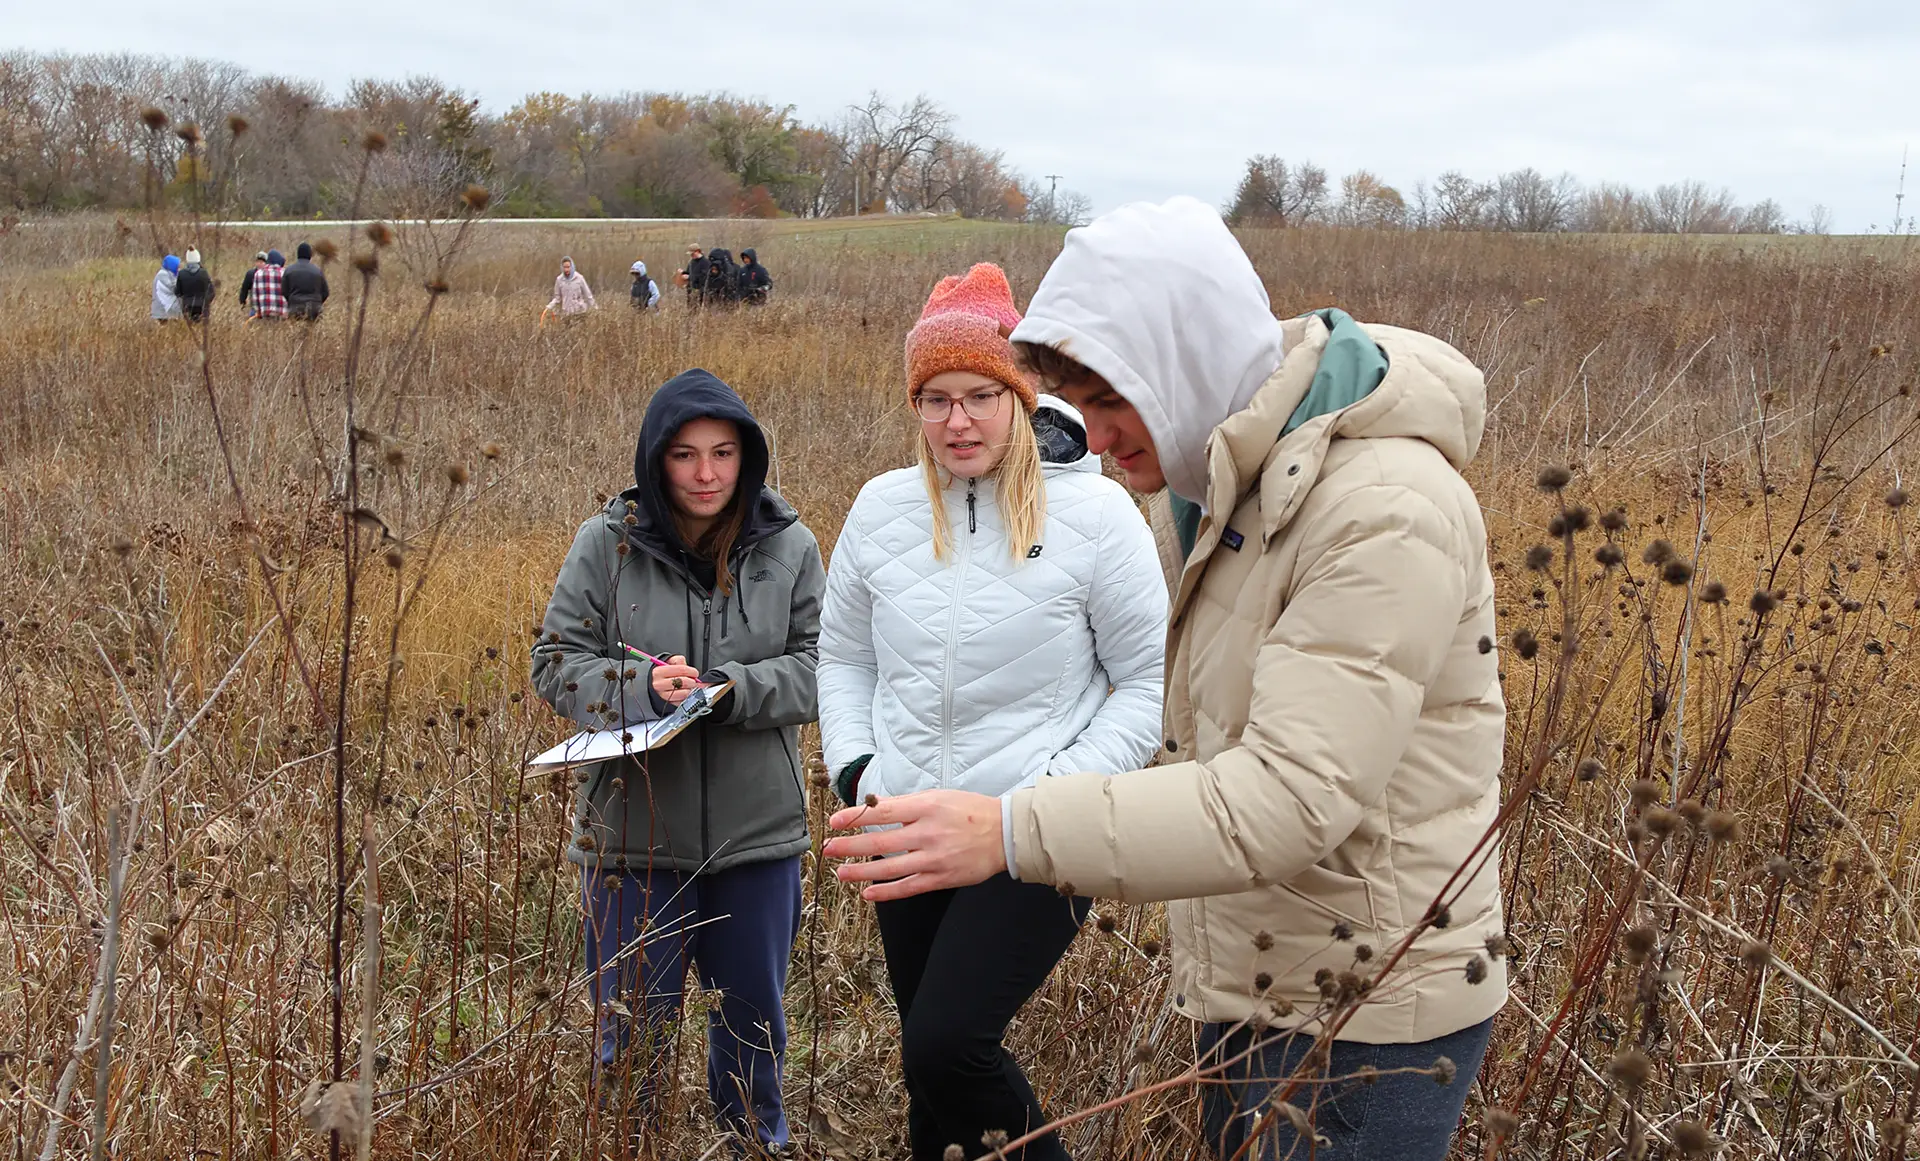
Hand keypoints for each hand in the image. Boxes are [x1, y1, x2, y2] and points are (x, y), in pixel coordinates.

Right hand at [650, 655, 702, 704]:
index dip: (692, 671)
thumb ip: (680, 662)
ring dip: (690, 689)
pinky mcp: (668, 703)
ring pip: (684, 693)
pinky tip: (684, 692)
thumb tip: (692, 672)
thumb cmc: (662, 673)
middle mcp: (659, 684)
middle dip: (692, 681)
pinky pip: (682, 701)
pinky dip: (686, 697)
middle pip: (683, 682)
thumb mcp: (668, 662)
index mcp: (659, 672)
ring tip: (688, 686)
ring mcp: (663, 695)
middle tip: (693, 680)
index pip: (681, 670)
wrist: (652, 683)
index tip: (695, 673)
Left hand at [822, 790, 1006, 901]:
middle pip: (880, 842)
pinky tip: (868, 893)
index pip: (883, 811)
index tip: (835, 821)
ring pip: (890, 868)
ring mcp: (934, 858)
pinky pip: (908, 887)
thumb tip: (874, 808)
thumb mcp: (938, 797)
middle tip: (828, 848)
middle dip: (850, 846)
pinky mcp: (941, 878)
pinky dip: (886, 892)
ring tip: (841, 872)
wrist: (1004, 834)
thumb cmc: (969, 811)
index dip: (856, 816)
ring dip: (862, 872)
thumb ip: (907, 804)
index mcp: (926, 807)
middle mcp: (928, 833)